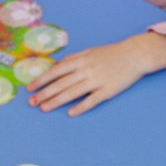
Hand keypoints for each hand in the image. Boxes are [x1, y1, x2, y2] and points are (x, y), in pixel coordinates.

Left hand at [27, 32, 165, 116]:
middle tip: (32, 102)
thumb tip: (56, 66)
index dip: (42, 80)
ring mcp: (97, 80)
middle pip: (61, 84)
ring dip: (56, 101)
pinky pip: (91, 101)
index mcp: (80, 59)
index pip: (56, 71)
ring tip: (44, 108)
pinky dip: (80, 107)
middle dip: (44, 93)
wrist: (135, 54)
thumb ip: (73, 60)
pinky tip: (70, 113)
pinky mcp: (108, 90)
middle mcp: (86, 70)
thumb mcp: (89, 52)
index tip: (30, 88)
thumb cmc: (111, 53)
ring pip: (72, 93)